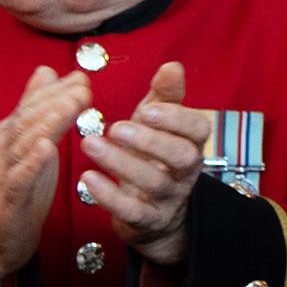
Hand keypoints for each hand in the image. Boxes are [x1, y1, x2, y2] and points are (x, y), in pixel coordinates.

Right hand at [0, 66, 91, 286]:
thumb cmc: (23, 186)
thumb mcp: (32, 143)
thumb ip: (38, 109)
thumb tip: (48, 71)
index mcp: (9, 134)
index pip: (31, 106)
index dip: (55, 91)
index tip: (82, 77)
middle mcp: (2, 149)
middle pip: (27, 120)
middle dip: (56, 101)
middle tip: (83, 87)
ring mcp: (2, 173)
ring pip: (24, 144)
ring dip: (49, 122)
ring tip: (72, 106)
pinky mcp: (8, 200)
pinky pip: (19, 179)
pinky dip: (32, 162)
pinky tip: (48, 148)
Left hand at [79, 62, 211, 266]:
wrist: (154, 214)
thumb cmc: (153, 158)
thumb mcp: (159, 125)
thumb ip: (166, 97)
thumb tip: (172, 66)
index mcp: (191, 144)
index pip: (198, 129)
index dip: (176, 119)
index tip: (146, 108)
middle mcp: (186, 172)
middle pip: (182, 156)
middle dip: (150, 140)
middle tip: (116, 128)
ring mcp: (169, 198)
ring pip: (154, 182)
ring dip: (121, 163)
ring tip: (91, 145)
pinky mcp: (148, 221)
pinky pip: (133, 211)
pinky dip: (110, 196)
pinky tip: (88, 178)